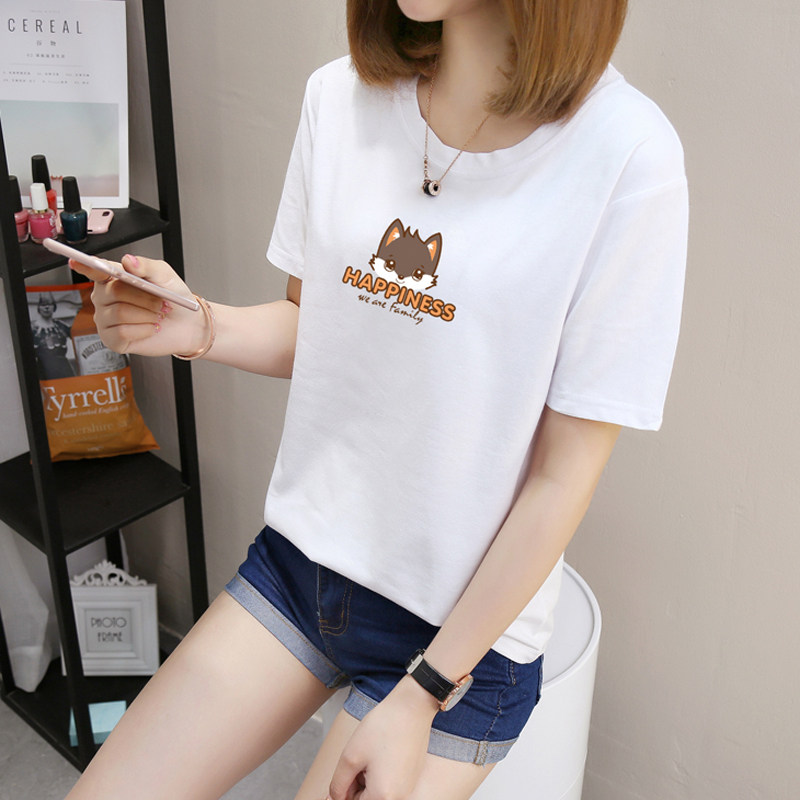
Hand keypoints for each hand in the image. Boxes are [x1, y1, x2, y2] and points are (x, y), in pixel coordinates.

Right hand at [69, 254, 206, 356]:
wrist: (188, 325)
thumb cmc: (173, 298)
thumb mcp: (164, 276)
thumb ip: (147, 266)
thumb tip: (128, 261)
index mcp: (113, 278)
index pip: (94, 270)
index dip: (84, 265)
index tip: (75, 261)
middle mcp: (104, 298)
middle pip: (112, 292)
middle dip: (143, 297)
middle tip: (160, 302)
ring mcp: (105, 319)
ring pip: (119, 313)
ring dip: (146, 314)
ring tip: (157, 315)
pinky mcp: (112, 339)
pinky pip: (122, 332)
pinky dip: (143, 330)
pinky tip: (150, 328)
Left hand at [327, 677, 438, 799]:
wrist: (412, 707)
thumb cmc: (383, 727)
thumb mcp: (351, 756)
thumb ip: (338, 784)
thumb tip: (333, 799)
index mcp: (383, 797)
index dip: (343, 788)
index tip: (346, 769)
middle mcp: (399, 799)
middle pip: (366, 799)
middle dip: (355, 784)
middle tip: (357, 758)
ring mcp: (407, 789)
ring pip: (376, 792)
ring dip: (367, 778)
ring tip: (370, 754)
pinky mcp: (411, 778)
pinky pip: (389, 784)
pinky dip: (380, 773)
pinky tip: (380, 753)